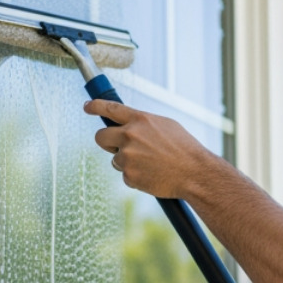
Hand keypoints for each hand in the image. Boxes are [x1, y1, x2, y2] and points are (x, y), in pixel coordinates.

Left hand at [84, 98, 218, 199]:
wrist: (194, 173)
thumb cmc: (184, 149)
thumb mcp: (165, 126)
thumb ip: (143, 123)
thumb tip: (128, 125)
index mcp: (140, 119)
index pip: (110, 108)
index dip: (95, 106)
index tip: (87, 106)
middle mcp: (130, 135)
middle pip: (100, 136)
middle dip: (105, 141)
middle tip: (115, 146)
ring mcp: (127, 156)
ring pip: (115, 159)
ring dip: (127, 162)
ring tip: (150, 164)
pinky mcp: (129, 175)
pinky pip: (125, 175)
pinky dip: (135, 177)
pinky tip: (152, 175)